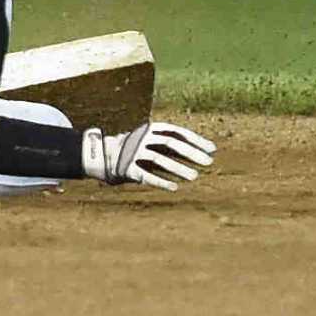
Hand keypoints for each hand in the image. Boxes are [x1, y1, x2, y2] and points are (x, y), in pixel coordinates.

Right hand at [81, 122, 215, 189]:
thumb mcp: (155, 142)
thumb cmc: (138, 149)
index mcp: (150, 129)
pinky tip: (174, 187)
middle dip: (191, 153)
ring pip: (159, 159)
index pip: (176, 131)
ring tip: (194, 177)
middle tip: (208, 162)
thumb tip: (206, 150)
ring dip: (178, 168)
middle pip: (170, 143)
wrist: (103, 154)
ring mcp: (134, 152)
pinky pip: (145, 175)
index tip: (212, 149)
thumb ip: (175, 146)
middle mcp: (142, 138)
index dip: (195, 139)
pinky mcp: (127, 167)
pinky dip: (160, 181)